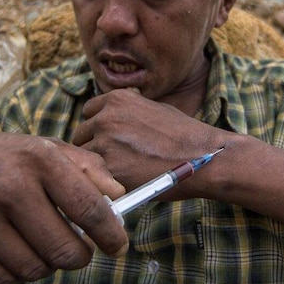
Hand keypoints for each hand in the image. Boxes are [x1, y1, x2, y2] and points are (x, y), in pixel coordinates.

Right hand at [0, 132, 127, 283]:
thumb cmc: (6, 161)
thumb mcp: (45, 150)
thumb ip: (88, 167)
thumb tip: (119, 196)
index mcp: (37, 157)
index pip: (88, 208)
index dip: (110, 234)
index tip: (118, 246)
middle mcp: (7, 186)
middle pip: (64, 250)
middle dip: (78, 257)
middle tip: (77, 251)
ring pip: (35, 270)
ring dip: (47, 266)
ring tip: (42, 247)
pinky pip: (3, 280)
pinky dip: (16, 274)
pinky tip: (14, 253)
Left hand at [70, 89, 228, 196]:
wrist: (203, 155)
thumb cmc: (184, 134)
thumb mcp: (154, 107)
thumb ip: (128, 110)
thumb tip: (112, 116)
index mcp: (116, 99)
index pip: (88, 112)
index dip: (97, 127)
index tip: (107, 139)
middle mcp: (106, 117)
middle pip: (81, 135)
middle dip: (93, 147)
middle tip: (113, 161)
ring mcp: (105, 142)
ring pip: (84, 157)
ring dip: (97, 167)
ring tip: (120, 174)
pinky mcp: (109, 168)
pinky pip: (94, 177)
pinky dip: (103, 182)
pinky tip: (121, 184)